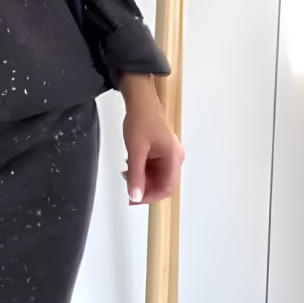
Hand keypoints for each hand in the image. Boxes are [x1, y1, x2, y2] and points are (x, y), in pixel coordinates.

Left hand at [119, 73, 183, 204]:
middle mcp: (174, 158)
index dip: (151, 197)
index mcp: (173, 157)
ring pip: (157, 178)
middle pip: (163, 185)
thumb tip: (135, 196)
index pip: (167, 188)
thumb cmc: (141, 120)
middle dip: (145, 189)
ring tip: (128, 174)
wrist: (140, 103)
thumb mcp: (135, 150)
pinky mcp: (162, 154)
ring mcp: (169, 156)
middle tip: (129, 189)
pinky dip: (142, 172)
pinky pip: (154, 170)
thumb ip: (136, 175)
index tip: (135, 199)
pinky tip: (132, 166)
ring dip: (142, 180)